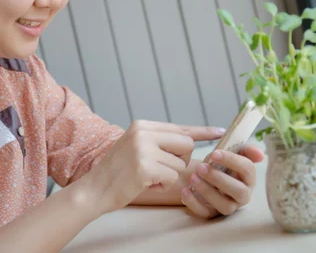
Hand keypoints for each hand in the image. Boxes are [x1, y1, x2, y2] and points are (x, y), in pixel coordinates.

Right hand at [83, 120, 224, 215]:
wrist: (94, 189)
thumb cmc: (118, 172)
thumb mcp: (136, 147)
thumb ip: (159, 141)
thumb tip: (189, 141)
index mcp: (142, 125)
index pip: (180, 126)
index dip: (202, 131)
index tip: (220, 131)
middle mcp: (143, 132)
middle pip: (186, 144)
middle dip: (180, 160)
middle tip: (160, 168)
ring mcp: (143, 148)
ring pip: (180, 164)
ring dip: (168, 175)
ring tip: (147, 176)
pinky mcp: (145, 166)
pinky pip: (172, 177)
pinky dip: (162, 185)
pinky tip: (145, 183)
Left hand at [181, 146, 263, 218]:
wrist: (202, 174)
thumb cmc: (219, 163)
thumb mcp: (230, 152)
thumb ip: (244, 149)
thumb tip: (259, 154)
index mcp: (248, 177)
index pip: (248, 169)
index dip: (232, 161)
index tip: (215, 153)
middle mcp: (242, 195)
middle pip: (238, 191)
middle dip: (219, 179)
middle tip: (201, 167)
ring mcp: (228, 206)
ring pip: (224, 206)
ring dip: (207, 191)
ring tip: (193, 177)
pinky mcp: (212, 213)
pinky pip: (206, 213)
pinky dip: (194, 203)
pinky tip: (185, 190)